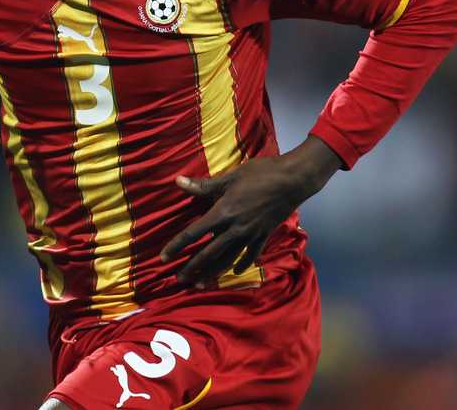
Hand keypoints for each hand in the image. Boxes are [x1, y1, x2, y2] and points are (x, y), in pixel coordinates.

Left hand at [159, 136, 340, 286]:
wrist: (292, 181)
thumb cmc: (260, 174)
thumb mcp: (229, 177)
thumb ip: (203, 185)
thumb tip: (178, 181)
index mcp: (222, 212)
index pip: (193, 233)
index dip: (177, 246)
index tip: (164, 257)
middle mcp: (234, 228)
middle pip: (208, 253)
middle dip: (192, 267)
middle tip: (179, 279)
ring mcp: (250, 235)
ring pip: (227, 259)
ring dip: (213, 272)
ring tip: (201, 283)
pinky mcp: (264, 236)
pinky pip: (250, 255)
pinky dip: (241, 264)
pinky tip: (235, 272)